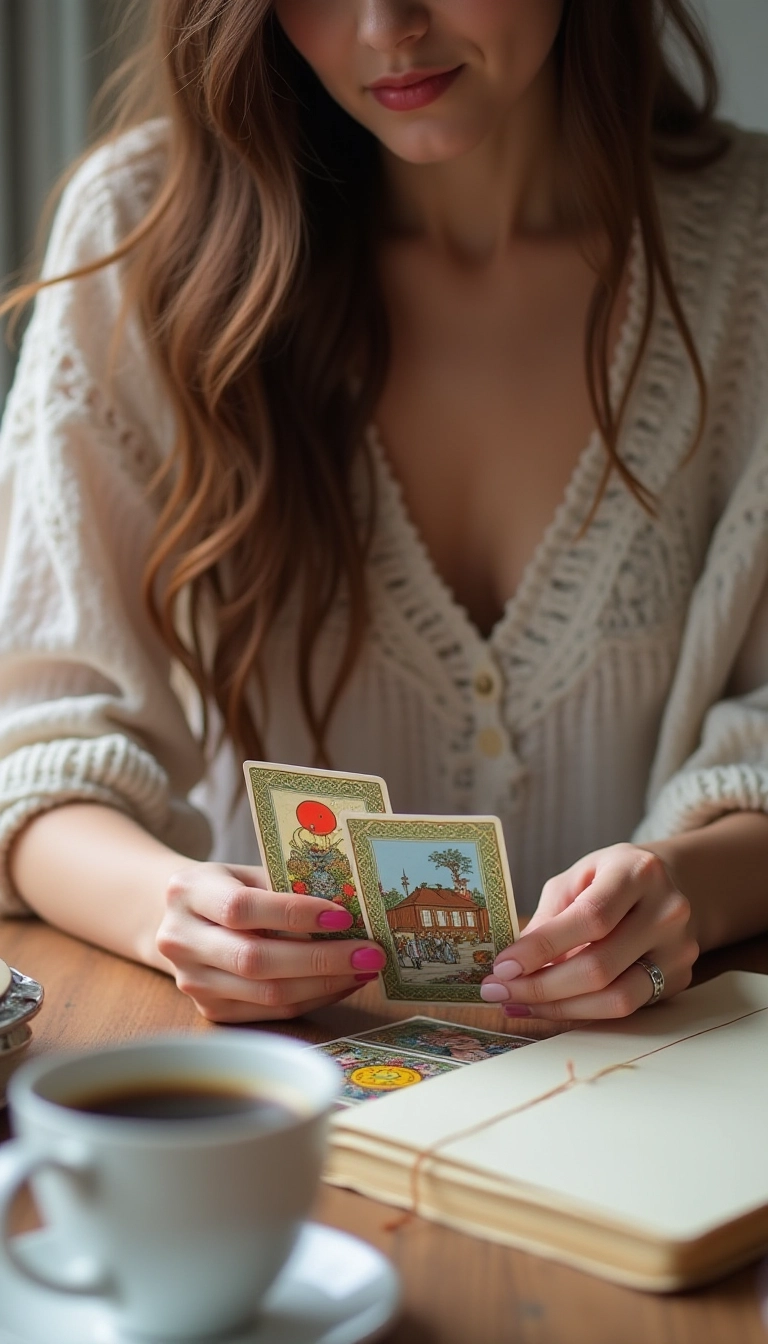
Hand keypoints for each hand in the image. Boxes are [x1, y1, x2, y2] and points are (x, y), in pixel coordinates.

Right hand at [156, 861, 385, 1022]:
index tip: (344, 915)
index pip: (241, 908)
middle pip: (255, 960)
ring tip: (364, 969)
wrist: (180, 918)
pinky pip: (270, 1011)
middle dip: (321, 959)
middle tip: (370, 953)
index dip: (294, 914)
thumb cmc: (229, 888)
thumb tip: (354, 908)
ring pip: (266, 993)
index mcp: (189, 892)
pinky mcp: (209, 1010)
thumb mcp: (248, 873)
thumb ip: (288, 887)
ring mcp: (192, 981)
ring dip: (324, 984)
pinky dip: (312, 998)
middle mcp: (181, 940)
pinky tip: (341, 983)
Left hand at [480, 843, 698, 1019]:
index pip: (590, 918)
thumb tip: (513, 966)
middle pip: (601, 966)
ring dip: (558, 1008)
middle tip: (499, 991)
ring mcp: (679, 949)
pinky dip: (581, 1012)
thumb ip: (549, 918)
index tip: (503, 966)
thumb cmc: (610, 878)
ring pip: (616, 998)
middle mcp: (667, 911)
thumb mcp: (576, 878)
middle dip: (541, 986)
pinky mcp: (679, 978)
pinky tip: (550, 1006)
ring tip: (518, 1004)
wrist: (668, 884)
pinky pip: (625, 1007)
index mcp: (638, 872)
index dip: (543, 948)